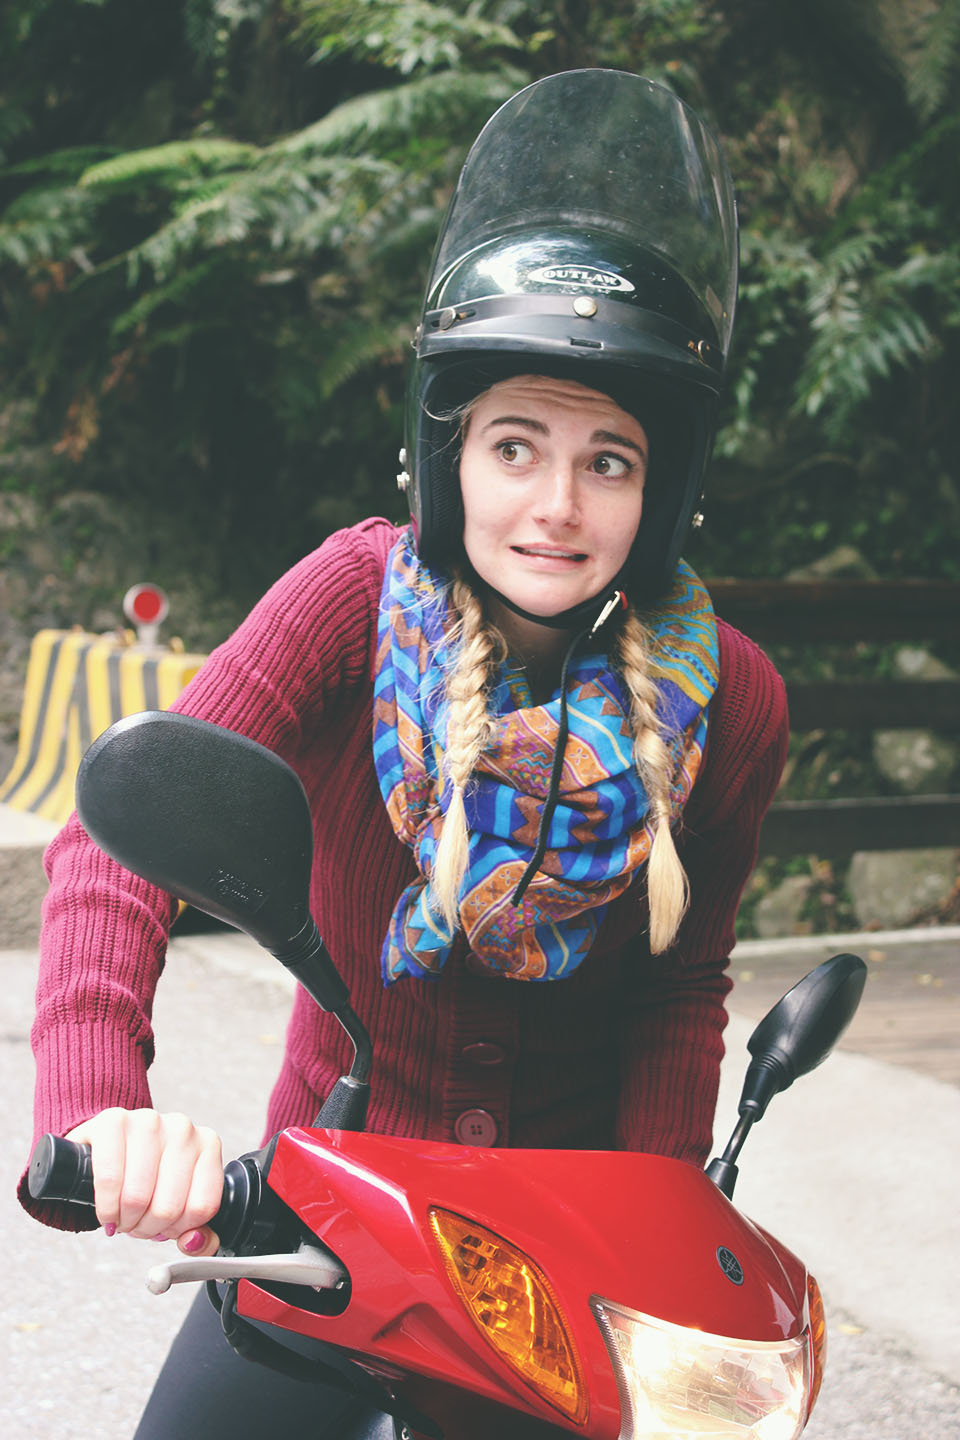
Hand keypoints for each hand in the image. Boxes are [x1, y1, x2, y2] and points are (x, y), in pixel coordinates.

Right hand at [65, 1108, 222, 1257]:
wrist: (110, 1145)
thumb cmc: (148, 1174)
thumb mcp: (178, 1200)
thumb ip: (198, 1231)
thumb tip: (195, 1243)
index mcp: (207, 1145)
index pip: (201, 1209)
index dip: (178, 1230)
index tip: (165, 1228)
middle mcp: (183, 1128)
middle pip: (168, 1208)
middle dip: (147, 1229)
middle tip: (137, 1225)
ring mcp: (149, 1120)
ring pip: (138, 1198)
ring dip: (125, 1221)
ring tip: (122, 1217)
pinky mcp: (114, 1121)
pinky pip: (109, 1180)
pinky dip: (106, 1207)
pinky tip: (107, 1211)